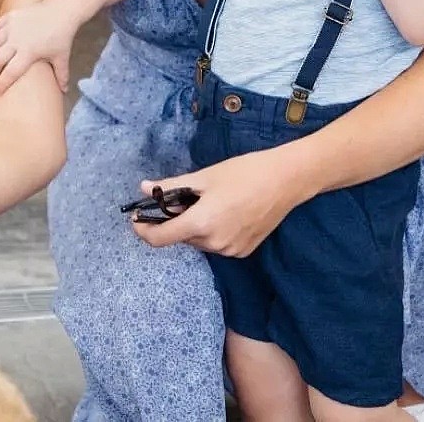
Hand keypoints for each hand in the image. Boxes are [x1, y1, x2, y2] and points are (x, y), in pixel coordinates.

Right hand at [0, 1, 75, 95]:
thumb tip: (64, 91)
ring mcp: (12, 26)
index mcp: (29, 52)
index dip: (1, 84)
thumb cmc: (61, 36)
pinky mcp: (11, 16)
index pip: (10, 73)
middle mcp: (17, 40)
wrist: (61, 11)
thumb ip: (62, 75)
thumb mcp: (61, 56)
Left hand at [130, 151, 307, 257]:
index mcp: (201, 223)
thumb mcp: (205, 176)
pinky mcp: (244, 251)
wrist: (286, 180)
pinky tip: (227, 210)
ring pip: (200, 241)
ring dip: (196, 225)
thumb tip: (144, 187)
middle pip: (182, 237)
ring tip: (211, 201)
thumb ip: (172, 186)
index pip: (160, 238)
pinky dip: (213, 231)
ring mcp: (231, 251)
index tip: (137, 219)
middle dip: (176, 220)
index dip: (144, 230)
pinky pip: (217, 243)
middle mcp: (214, 244)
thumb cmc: (245, 172)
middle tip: (184, 197)